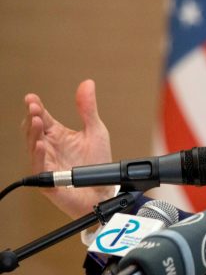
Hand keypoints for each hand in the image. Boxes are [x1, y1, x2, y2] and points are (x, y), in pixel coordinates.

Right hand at [23, 79, 114, 217]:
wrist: (104, 190)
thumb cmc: (98, 163)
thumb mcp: (96, 131)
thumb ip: (88, 109)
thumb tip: (87, 84)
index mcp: (58, 135)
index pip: (42, 118)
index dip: (36, 107)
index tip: (32, 98)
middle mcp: (49, 148)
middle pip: (33, 130)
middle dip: (32, 118)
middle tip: (34, 107)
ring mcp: (47, 163)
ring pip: (33, 146)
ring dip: (33, 133)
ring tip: (36, 120)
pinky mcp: (48, 180)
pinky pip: (40, 167)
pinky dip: (39, 155)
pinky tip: (40, 145)